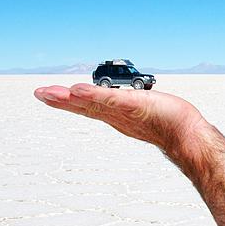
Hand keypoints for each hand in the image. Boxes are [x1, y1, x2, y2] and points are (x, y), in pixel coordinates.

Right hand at [33, 83, 206, 154]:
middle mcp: (115, 115)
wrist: (186, 134)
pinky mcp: (133, 106)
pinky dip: (93, 96)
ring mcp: (123, 112)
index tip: (46, 94)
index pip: (85, 106)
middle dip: (59, 100)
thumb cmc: (167, 121)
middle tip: (38, 93)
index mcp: (114, 113)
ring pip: (92, 104)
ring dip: (70, 99)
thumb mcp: (140, 110)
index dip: (65, 101)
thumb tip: (125, 106)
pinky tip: (78, 91)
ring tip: (50, 93)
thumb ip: (128, 108)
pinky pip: (111, 100)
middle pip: (82, 106)